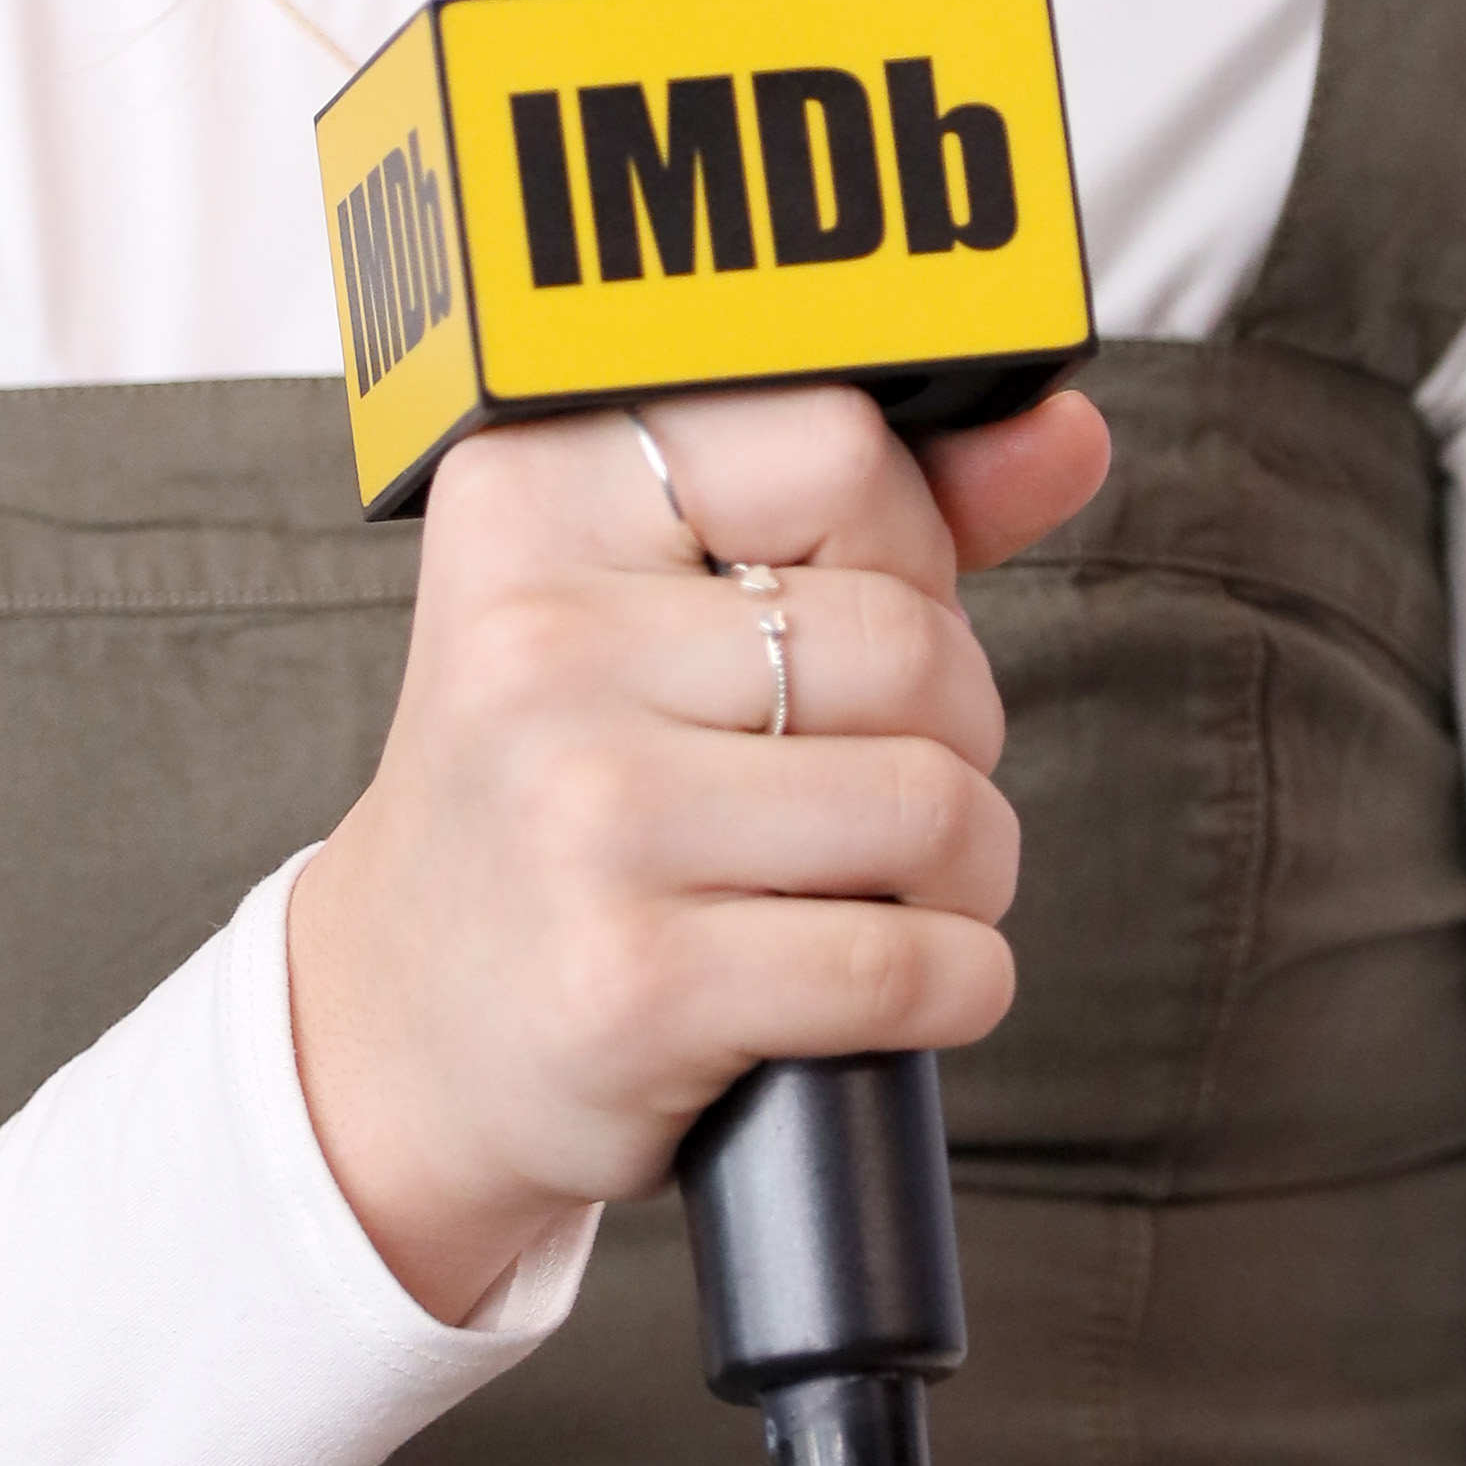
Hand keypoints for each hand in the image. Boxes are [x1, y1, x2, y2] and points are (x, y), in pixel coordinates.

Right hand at [287, 381, 1110, 1321]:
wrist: (399, 1032)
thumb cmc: (569, 800)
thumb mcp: (656, 617)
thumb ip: (867, 516)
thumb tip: (1065, 432)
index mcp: (532, 504)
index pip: (837, 448)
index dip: (901, 548)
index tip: (841, 616)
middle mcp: (537, 646)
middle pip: (908, 640)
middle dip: (952, 727)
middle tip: (869, 780)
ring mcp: (582, 817)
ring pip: (934, 804)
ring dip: (966, 868)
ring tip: (881, 884)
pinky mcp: (634, 984)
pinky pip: (910, 964)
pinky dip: (954, 983)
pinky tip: (888, 980)